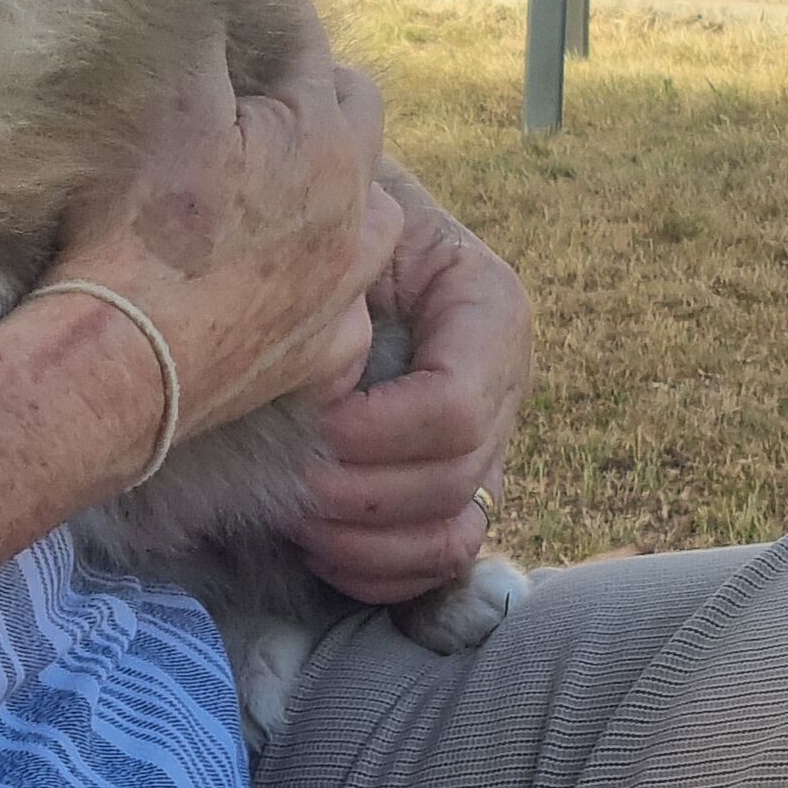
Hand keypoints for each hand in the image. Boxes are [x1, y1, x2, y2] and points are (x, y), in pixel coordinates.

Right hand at [45, 0, 403, 444]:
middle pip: (358, 118)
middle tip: (266, 90)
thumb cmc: (137, 228)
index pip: (307, 38)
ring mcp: (344, 284)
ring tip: (294, 188)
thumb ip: (196, 22)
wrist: (123, 362)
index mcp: (319, 133)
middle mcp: (353, 205)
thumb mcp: (161, 101)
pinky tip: (288, 287)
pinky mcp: (321, 352)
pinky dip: (326, 291)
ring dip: (342, 192)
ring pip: (375, 216)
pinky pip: (348, 311)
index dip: (271, 12)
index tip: (244, 1)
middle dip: (318, 92)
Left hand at [292, 171, 531, 604]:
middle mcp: (503, 381)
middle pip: (455, 479)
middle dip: (358, 495)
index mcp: (489, 307)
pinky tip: (318, 552)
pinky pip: (439, 562)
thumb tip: (328, 368)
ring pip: (456, 534)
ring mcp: (487, 439)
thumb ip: (347, 268)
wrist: (323, 226)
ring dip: (368, 544)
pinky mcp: (454, 483)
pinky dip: (379, 574)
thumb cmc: (323, 214)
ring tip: (297, 519)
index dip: (374, 433)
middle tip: (284, 483)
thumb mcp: (346, 214)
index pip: (455, 409)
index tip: (309, 421)